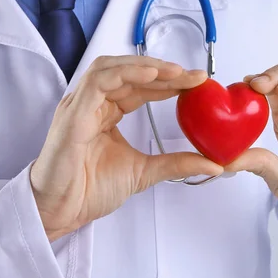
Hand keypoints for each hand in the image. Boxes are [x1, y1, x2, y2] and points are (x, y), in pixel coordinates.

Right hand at [31, 56, 222, 240]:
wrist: (64, 211)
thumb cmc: (91, 190)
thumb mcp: (145, 172)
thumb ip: (176, 163)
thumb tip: (213, 164)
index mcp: (106, 112)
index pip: (141, 87)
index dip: (169, 82)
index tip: (198, 83)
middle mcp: (93, 103)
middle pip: (129, 73)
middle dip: (163, 71)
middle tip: (194, 76)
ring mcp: (80, 106)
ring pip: (112, 69)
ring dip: (145, 66)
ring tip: (176, 72)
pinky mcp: (72, 114)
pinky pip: (98, 83)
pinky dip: (124, 74)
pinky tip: (151, 74)